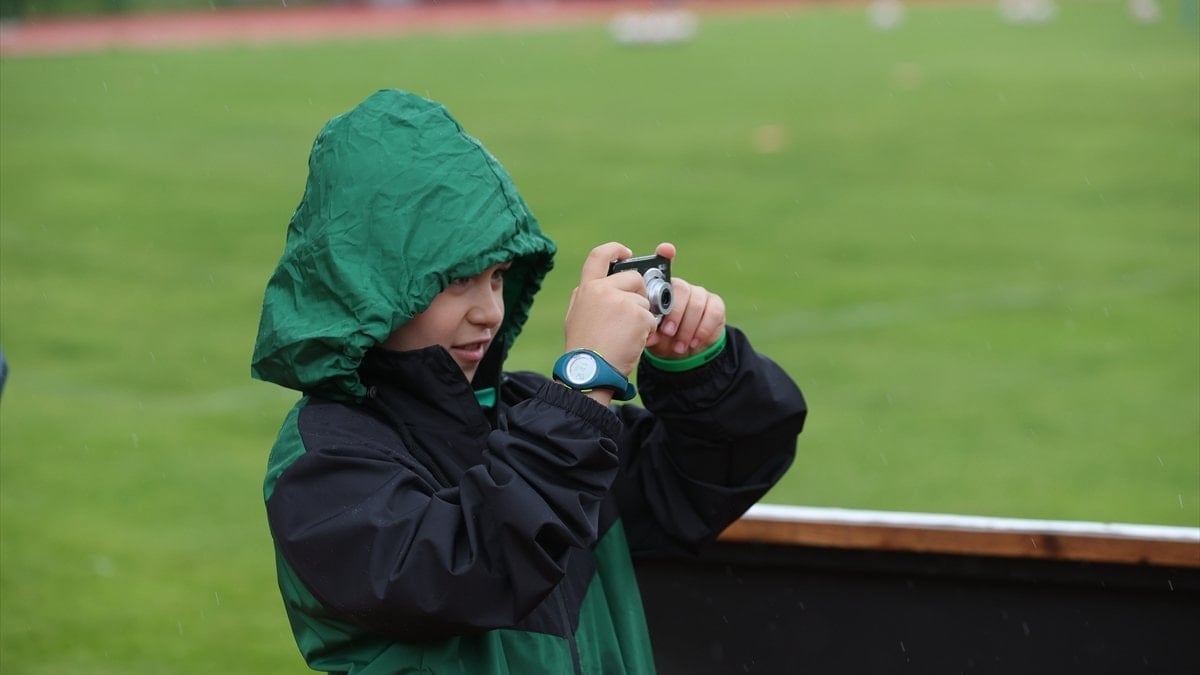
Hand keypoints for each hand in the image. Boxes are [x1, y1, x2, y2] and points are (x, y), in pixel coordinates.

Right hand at [564, 242, 658, 378]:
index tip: (626, 253)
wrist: (589, 371)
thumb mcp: (575, 316)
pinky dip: (647, 331)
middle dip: (639, 294)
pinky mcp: (638, 315)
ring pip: (645, 302)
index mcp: (587, 288)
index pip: (599, 255)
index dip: (615, 250)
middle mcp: (603, 289)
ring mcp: (622, 301)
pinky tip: (632, 342)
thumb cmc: (583, 348)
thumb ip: (588, 297)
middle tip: (631, 315)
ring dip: (642, 318)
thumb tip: (599, 286)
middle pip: (634, 278)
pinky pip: (651, 318)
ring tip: (625, 335)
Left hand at [643, 242, 726, 359]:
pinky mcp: (716, 305)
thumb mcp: (652, 335)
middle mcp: (681, 287)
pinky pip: (714, 312)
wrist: (685, 352)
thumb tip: (646, 331)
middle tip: (668, 332)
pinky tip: (694, 342)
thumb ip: (649, 330)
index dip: (665, 254)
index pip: (663, 267)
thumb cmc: (664, 338)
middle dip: (674, 313)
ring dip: (688, 327)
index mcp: (662, 290)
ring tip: (679, 345)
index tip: (666, 250)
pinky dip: (703, 329)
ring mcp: (700, 294)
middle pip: (681, 289)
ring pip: (697, 302)